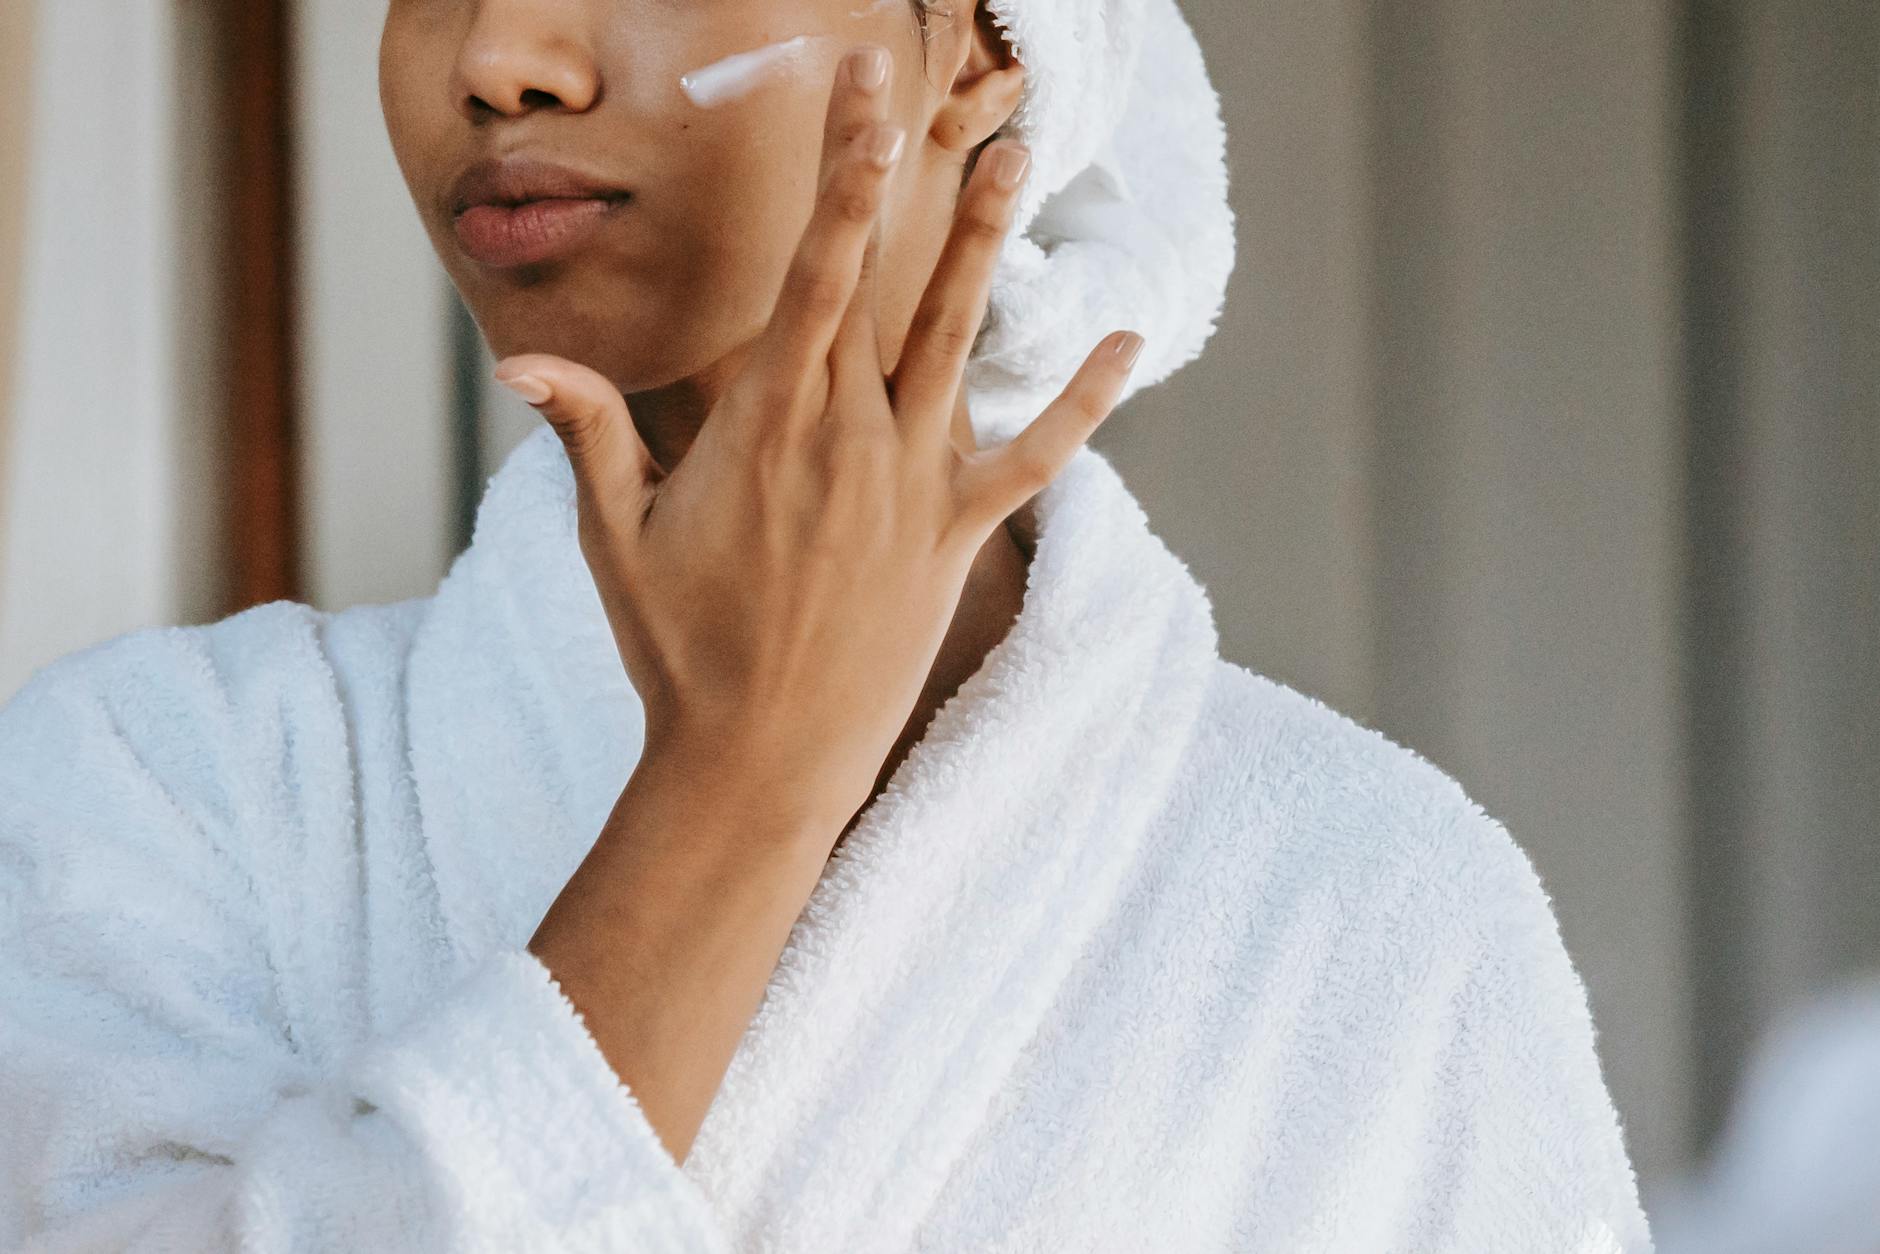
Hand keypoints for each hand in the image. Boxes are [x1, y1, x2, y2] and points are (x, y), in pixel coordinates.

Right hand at [493, 43, 1145, 828]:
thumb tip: (522, 361)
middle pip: (885, 280)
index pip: (814, 267)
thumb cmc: (680, 652)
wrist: (761, 764)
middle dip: (898, 173)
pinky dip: (1081, 402)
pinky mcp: (955, 537)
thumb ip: (590, 437)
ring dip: (987, 248)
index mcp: (769, 422)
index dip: (838, 168)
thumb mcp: (616, 542)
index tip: (852, 88)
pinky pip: (1033, 457)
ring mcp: (913, 485)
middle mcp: (852, 436)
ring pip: (960, 342)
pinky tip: (1124, 342)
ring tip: (1015, 157)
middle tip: (920, 87)